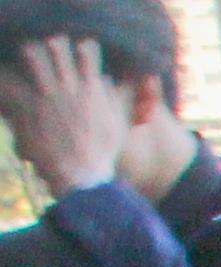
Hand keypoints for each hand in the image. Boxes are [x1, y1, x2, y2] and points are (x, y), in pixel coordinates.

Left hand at [0, 38, 130, 194]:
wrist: (82, 177)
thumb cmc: (101, 155)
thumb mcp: (116, 127)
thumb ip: (114, 101)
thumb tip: (109, 81)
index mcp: (91, 90)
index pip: (87, 53)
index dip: (79, 45)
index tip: (74, 47)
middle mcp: (69, 87)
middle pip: (56, 47)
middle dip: (48, 43)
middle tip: (43, 47)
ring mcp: (48, 95)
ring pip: (31, 55)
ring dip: (26, 53)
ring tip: (21, 56)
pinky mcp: (27, 107)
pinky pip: (6, 82)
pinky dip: (2, 78)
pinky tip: (1, 78)